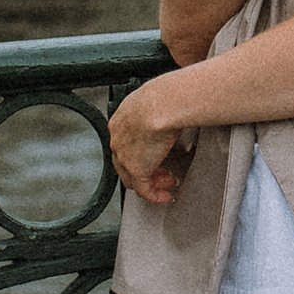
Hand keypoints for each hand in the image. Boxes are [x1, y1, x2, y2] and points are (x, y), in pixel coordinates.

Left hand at [108, 78, 197, 205]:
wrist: (163, 104)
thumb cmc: (165, 97)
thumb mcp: (158, 102)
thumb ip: (160, 112)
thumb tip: (174, 113)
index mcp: (121, 120)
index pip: (125, 143)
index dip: (141, 151)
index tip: (154, 154)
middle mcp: (118, 138)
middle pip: (126, 162)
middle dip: (147, 168)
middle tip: (163, 172)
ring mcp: (124, 155)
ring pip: (133, 178)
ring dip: (152, 182)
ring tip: (167, 183)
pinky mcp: (136, 170)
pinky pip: (144, 190)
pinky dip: (155, 195)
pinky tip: (165, 196)